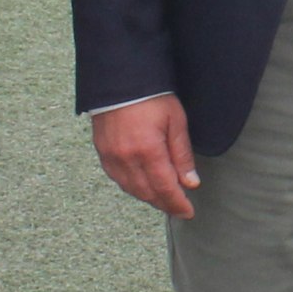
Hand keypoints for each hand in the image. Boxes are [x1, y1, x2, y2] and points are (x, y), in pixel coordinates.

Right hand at [93, 96, 199, 219]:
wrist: (120, 79)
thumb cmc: (151, 96)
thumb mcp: (176, 121)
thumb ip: (182, 155)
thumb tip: (190, 183)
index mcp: (148, 150)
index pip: (165, 188)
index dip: (177, 204)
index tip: (188, 212)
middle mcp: (126, 158)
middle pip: (147, 193)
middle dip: (164, 203)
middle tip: (178, 208)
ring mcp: (111, 157)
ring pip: (131, 189)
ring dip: (149, 197)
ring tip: (163, 199)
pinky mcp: (102, 152)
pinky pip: (118, 179)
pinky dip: (132, 186)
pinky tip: (143, 185)